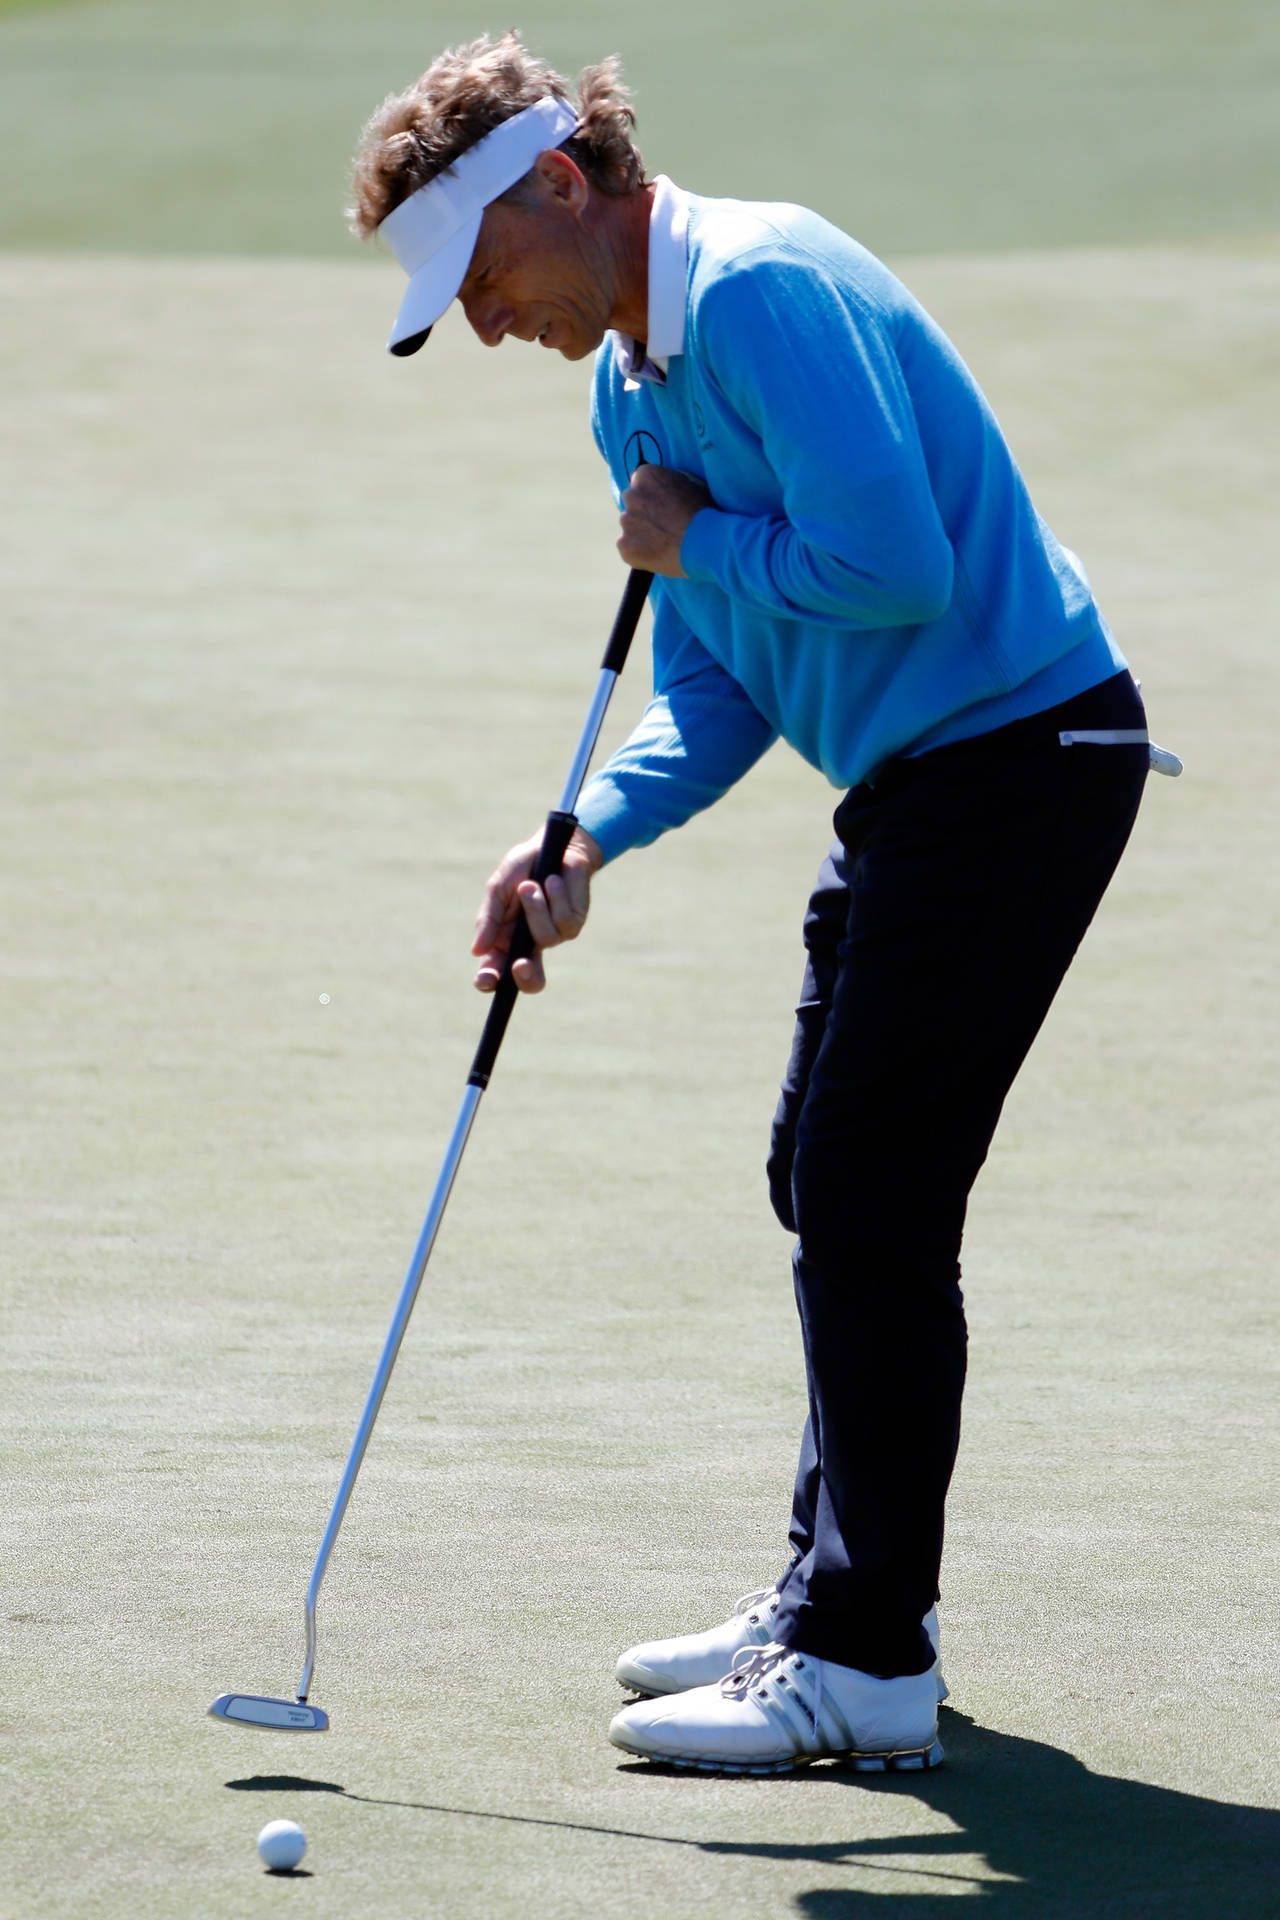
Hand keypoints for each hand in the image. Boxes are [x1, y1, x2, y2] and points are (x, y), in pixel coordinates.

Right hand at [471, 824, 603, 993]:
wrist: (554, 845)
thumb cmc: (522, 868)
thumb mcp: (498, 889)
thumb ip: (488, 920)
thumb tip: (477, 951)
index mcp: (505, 940)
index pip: (496, 971)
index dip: (490, 981)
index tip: (485, 980)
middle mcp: (529, 943)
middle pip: (531, 980)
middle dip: (526, 977)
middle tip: (520, 964)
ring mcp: (554, 934)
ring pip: (545, 938)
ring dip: (535, 908)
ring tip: (531, 884)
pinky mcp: (574, 922)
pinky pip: (564, 920)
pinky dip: (554, 897)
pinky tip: (553, 880)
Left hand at [618, 465, 712, 575]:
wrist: (709, 543)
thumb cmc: (706, 512)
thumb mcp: (693, 483)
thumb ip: (671, 481)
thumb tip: (664, 485)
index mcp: (646, 475)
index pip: (640, 483)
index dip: (653, 496)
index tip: (665, 507)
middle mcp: (631, 495)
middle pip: (632, 504)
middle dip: (644, 513)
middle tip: (665, 525)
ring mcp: (627, 522)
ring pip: (630, 527)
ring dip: (642, 533)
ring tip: (665, 542)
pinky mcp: (626, 546)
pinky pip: (628, 549)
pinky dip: (640, 553)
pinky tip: (659, 555)